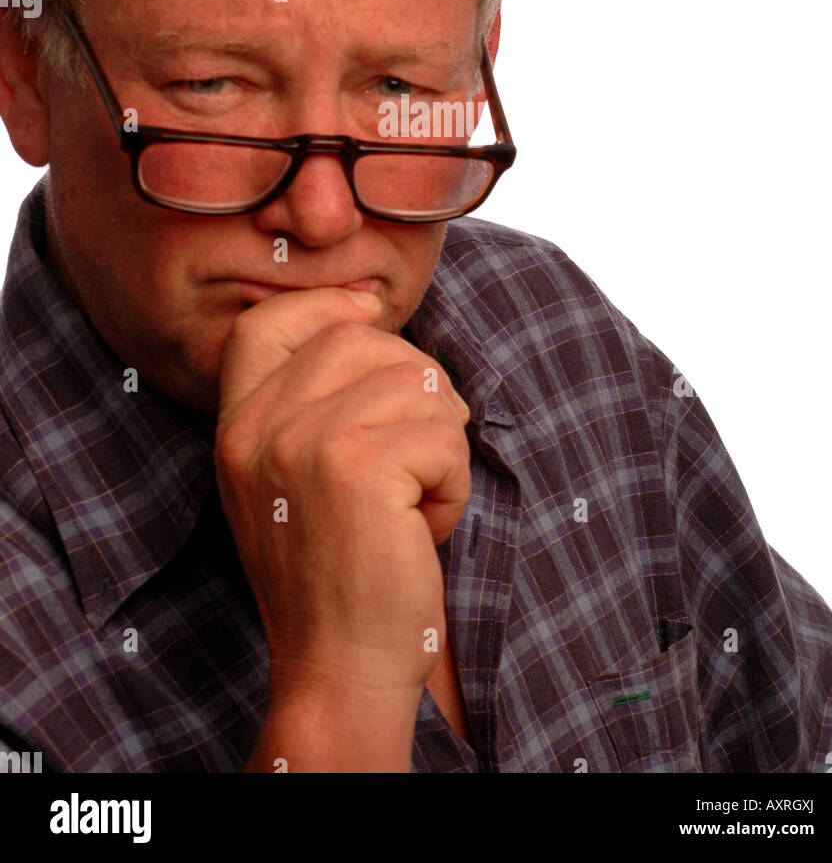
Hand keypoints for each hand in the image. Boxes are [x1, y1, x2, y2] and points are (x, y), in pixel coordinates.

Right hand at [216, 286, 471, 708]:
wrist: (338, 670)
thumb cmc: (336, 573)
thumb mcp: (292, 475)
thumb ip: (310, 400)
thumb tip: (368, 306)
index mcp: (236, 425)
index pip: (268, 322)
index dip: (328, 303)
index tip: (374, 313)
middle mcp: (258, 425)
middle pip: (363, 339)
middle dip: (414, 391)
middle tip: (409, 465)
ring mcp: (303, 441)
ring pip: (418, 385)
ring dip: (440, 446)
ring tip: (410, 505)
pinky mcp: (358, 466)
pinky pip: (445, 435)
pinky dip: (453, 484)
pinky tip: (421, 529)